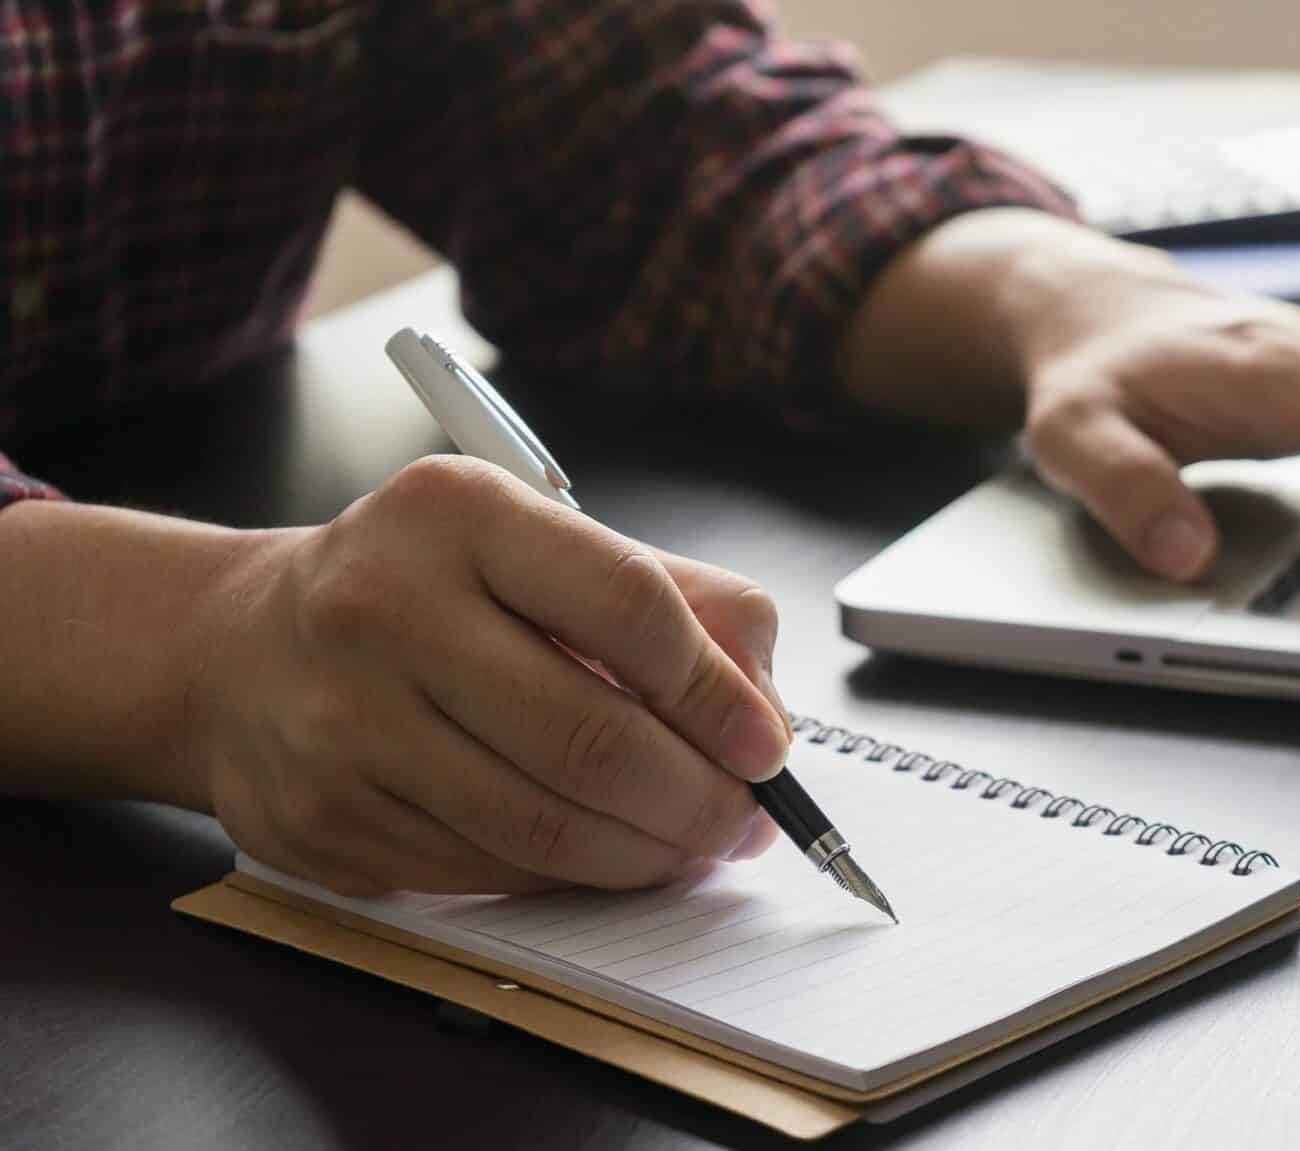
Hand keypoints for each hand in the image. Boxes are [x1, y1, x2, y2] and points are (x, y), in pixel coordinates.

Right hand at [189, 456, 789, 895]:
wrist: (240, 647)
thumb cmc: (430, 589)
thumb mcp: (544, 543)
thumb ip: (677, 601)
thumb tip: (766, 711)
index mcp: (457, 513)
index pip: (630, 608)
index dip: (718, 694)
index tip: (768, 747)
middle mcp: (384, 607)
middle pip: (593, 738)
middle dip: (699, 799)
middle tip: (746, 820)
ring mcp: (342, 722)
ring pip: (545, 825)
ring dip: (649, 853)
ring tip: (694, 844)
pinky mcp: (324, 819)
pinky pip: (489, 871)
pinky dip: (572, 876)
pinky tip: (606, 855)